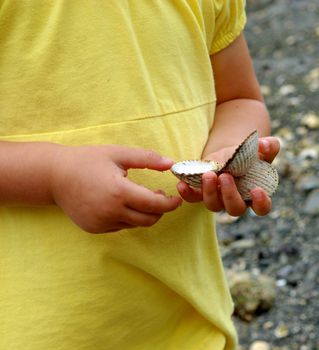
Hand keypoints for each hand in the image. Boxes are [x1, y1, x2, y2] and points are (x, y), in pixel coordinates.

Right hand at [51, 145, 181, 232]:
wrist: (54, 176)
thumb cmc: (88, 160)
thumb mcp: (118, 153)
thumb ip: (147, 158)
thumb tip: (171, 163)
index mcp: (119, 192)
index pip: (154, 205)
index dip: (170, 204)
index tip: (177, 199)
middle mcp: (111, 212)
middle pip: (148, 219)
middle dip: (160, 210)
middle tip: (159, 195)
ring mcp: (101, 223)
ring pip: (135, 224)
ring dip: (144, 214)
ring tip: (141, 196)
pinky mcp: (94, 229)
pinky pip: (120, 226)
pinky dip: (128, 217)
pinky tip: (123, 203)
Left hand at [177, 137, 279, 216]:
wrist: (232, 153)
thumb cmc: (252, 154)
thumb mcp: (263, 149)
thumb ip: (269, 146)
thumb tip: (265, 144)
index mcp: (255, 195)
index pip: (262, 208)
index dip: (261, 203)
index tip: (256, 190)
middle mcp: (238, 201)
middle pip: (235, 209)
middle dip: (230, 195)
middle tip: (226, 176)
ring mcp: (219, 199)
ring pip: (214, 205)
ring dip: (210, 192)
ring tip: (208, 174)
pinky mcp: (202, 193)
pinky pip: (194, 198)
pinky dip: (187, 193)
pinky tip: (182, 183)